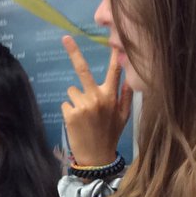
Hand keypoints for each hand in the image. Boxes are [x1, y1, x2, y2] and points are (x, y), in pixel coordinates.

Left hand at [60, 36, 131, 166]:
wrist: (97, 158)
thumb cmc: (110, 135)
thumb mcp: (124, 117)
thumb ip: (126, 96)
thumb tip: (130, 78)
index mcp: (111, 97)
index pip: (113, 71)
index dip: (113, 55)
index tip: (112, 40)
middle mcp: (97, 97)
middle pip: (83, 70)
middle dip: (74, 52)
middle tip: (65, 38)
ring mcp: (82, 105)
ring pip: (72, 91)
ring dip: (75, 100)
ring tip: (83, 116)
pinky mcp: (70, 113)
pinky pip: (65, 104)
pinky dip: (69, 111)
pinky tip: (77, 123)